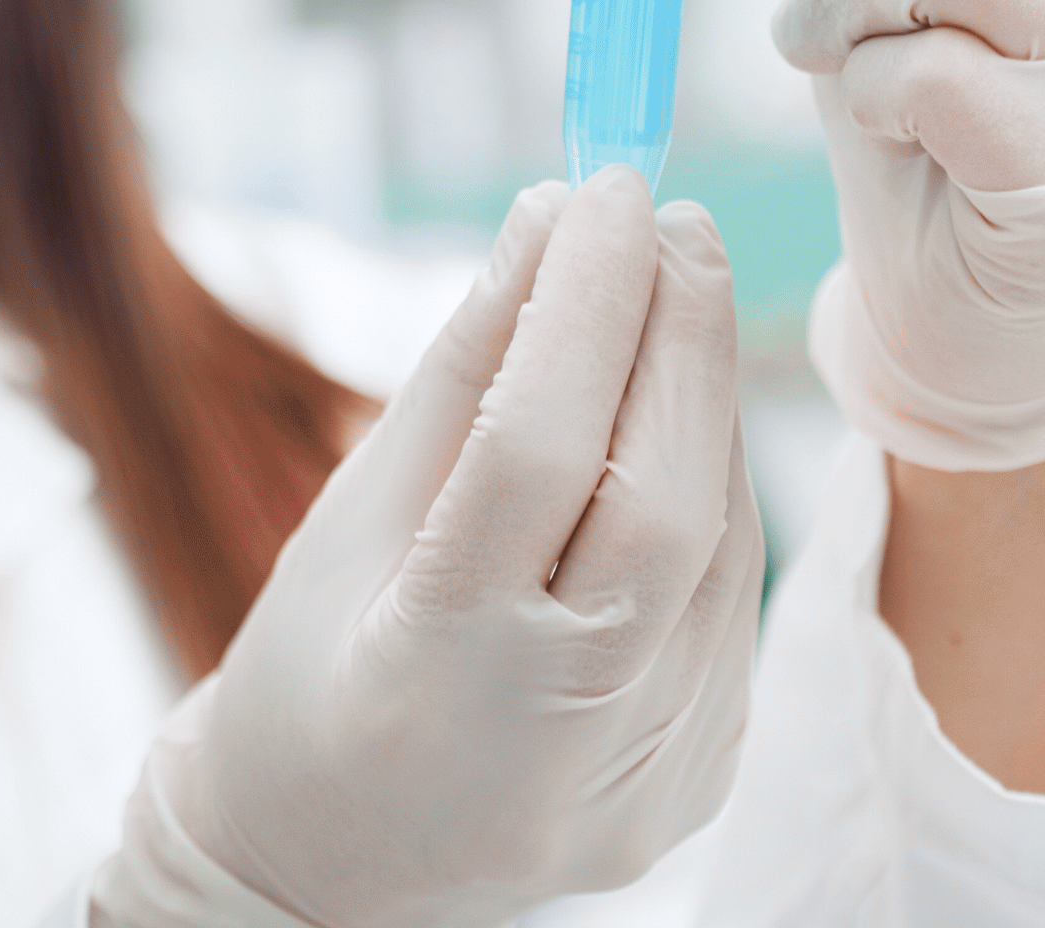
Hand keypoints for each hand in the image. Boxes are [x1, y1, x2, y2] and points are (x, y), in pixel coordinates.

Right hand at [102, 169, 761, 927]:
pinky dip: (711, 489)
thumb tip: (553, 218)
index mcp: (437, 676)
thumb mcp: (350, 516)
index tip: (605, 185)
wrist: (325, 869)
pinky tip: (676, 420)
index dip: (584, 304)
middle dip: (677, 335)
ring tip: (671, 295)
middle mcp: (559, 744)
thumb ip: (465, 369)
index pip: (537, 454)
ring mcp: (644, 777)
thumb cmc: (313, 669)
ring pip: (721, 547)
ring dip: (707, 402)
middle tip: (666, 219)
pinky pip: (731, 601)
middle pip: (663, 500)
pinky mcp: (699, 780)